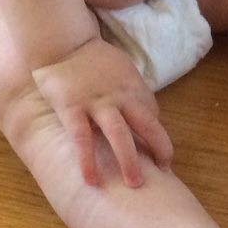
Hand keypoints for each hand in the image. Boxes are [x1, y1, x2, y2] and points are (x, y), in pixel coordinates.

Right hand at [32, 37, 173, 187]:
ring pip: (119, 134)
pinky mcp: (72, 108)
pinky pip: (82, 138)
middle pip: (147, 124)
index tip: (161, 157)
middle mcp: (120, 96)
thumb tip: (149, 114)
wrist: (62, 42)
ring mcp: (96, 103)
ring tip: (135, 184)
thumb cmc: (94, 59)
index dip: (158, 137)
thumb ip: (134, 92)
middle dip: (159, 149)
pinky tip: (91, 180)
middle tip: (164, 174)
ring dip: (129, 160)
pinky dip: (88, 160)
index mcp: (133, 87)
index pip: (152, 115)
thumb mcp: (123, 69)